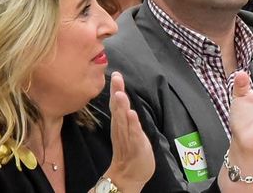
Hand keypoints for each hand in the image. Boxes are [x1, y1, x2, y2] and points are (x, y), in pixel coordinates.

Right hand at [103, 72, 156, 192]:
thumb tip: (124, 103)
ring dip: (122, 106)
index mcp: (120, 125)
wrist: (129, 177)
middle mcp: (121, 130)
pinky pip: (133, 134)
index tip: (116, 74)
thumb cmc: (131, 153)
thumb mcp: (130, 132)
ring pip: (123, 120)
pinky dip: (132, 124)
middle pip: (118, 108)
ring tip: (120, 93)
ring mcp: (127, 138)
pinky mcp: (136, 146)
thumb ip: (126, 118)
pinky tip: (130, 114)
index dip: (116, 89)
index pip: (117, 105)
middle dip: (117, 92)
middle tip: (116, 77)